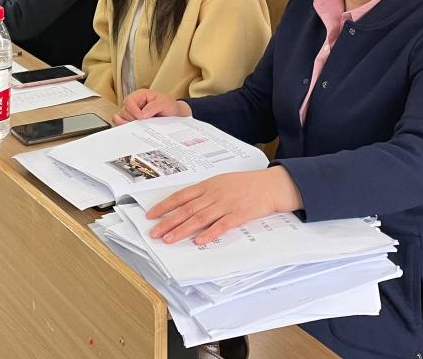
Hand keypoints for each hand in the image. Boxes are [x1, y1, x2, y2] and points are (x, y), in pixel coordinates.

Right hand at [114, 89, 190, 124]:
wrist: (174, 115)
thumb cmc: (169, 106)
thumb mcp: (165, 103)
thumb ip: (154, 107)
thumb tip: (142, 114)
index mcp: (139, 95)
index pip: (128, 102)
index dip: (133, 110)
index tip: (142, 117)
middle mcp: (134, 104)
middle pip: (123, 112)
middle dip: (132, 119)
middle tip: (142, 123)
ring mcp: (132, 114)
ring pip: (121, 120)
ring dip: (129, 125)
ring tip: (139, 128)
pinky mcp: (132, 122)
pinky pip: (124, 126)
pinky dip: (127, 130)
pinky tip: (135, 131)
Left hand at [147, 166, 302, 244]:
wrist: (271, 185)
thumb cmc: (247, 184)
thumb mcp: (223, 182)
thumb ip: (206, 193)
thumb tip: (186, 204)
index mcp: (209, 185)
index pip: (181, 196)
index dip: (165, 206)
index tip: (151, 215)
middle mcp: (215, 194)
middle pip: (187, 209)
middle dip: (168, 222)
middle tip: (154, 233)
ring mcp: (227, 204)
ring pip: (200, 218)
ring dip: (183, 230)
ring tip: (169, 239)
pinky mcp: (239, 215)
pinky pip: (222, 226)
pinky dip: (210, 233)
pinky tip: (199, 241)